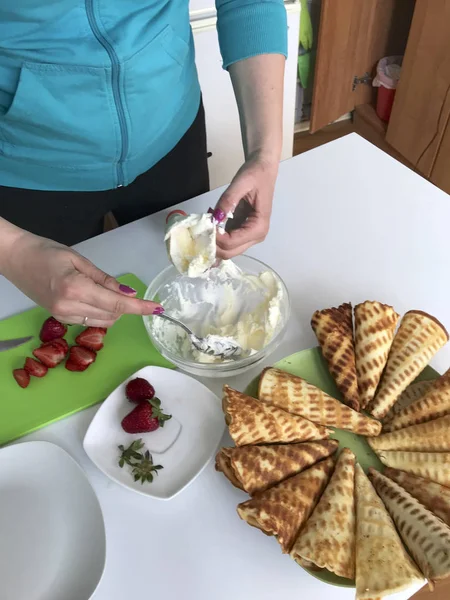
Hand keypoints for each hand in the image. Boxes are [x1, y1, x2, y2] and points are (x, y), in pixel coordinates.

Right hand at [1, 231, 162, 326]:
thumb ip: (105, 279)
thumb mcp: (79, 260)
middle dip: (127, 308)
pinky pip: (89, 320)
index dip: (139, 308)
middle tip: (131, 293)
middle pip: (112, 316)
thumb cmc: (45, 251)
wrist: (15, 258)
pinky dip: (101, 312)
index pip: (116, 304)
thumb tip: (128, 293)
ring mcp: (63, 316)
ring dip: (115, 312)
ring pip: (102, 321)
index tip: (156, 308)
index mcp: (76, 289)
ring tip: (109, 292)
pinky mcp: (60, 318)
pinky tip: (98, 299)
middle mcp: (69, 307)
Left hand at [213, 154, 277, 258]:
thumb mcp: (240, 184)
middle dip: (213, 245)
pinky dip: (217, 236)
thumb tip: (215, 217)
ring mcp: (250, 235)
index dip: (215, 238)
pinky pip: (227, 241)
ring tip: (204, 225)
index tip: (204, 225)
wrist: (263, 168)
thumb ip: (227, 201)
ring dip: (214, 242)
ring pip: (228, 250)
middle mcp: (256, 236)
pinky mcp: (243, 231)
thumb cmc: (255, 175)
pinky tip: (210, 224)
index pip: (231, 243)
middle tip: (199, 230)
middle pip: (230, 252)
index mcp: (258, 227)